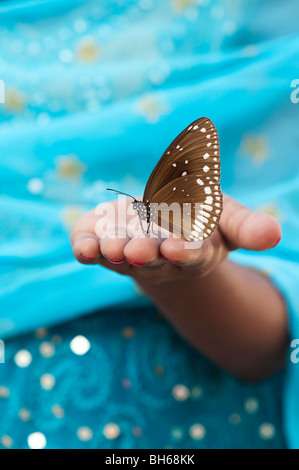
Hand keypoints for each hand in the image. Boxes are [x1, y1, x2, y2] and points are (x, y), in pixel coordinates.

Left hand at [71, 195, 280, 284]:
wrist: (167, 227)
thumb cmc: (201, 221)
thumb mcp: (229, 221)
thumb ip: (248, 228)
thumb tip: (273, 234)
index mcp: (191, 251)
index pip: (190, 255)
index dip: (184, 251)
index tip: (178, 248)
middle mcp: (158, 258)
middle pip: (150, 259)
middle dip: (143, 255)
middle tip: (135, 251)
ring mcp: (128, 253)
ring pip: (119, 257)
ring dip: (111, 253)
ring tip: (107, 247)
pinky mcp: (103, 244)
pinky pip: (92, 250)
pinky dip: (85, 247)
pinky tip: (82, 245)